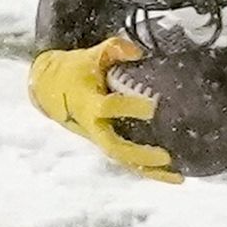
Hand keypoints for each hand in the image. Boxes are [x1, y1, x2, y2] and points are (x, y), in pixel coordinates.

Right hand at [29, 37, 176, 181]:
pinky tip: (172, 176)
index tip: (153, 106)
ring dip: (149, 171)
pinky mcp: (107, 143)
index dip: (128, 107)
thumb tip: (138, 52)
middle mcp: (93, 125)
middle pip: (114, 147)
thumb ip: (114, 49)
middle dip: (139, 154)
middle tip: (165, 156)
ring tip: (177, 178)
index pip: (107, 108)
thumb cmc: (74, 70)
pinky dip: (148, 170)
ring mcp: (100, 138)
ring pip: (123, 161)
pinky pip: (127, 160)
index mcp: (88, 102)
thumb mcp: (91, 55)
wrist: (49, 88)